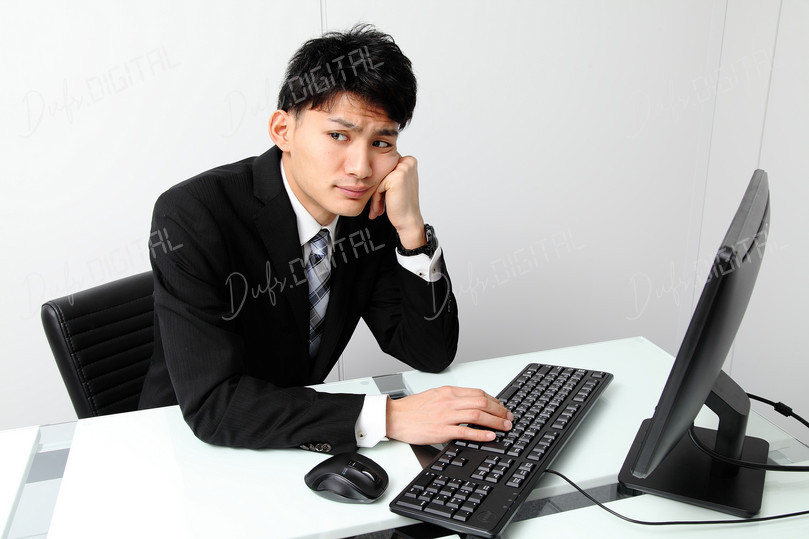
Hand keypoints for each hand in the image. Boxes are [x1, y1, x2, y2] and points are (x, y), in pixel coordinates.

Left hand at [369, 154, 425, 248]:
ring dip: (375, 197)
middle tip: (375, 206)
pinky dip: (376, 199)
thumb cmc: (403, 206)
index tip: (378, 198)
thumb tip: (372, 165)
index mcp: (409, 161)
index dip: (380, 184)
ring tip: (376, 209)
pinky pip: (378, 186)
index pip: (384, 167)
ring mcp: (403, 168)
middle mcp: (408, 162)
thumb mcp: (397, 184)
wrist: (409, 221)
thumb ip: (388, 173)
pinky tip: (379, 210)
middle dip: (376, 190)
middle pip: (380, 173)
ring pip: (378, 180)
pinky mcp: (396, 177)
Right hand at [385, 386, 512, 444]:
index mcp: (448, 392)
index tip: (502, 408)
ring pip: (477, 415)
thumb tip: (472, 403)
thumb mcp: (435, 395)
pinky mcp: (441, 431)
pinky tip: (490, 436)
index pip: (478, 393)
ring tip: (505, 427)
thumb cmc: (412, 408)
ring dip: (495, 422)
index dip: (494, 401)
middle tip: (508, 418)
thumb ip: (453, 398)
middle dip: (499, 411)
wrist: (394, 417)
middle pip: (482, 403)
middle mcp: (449, 401)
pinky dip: (480, 434)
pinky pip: (465, 431)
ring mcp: (446, 416)